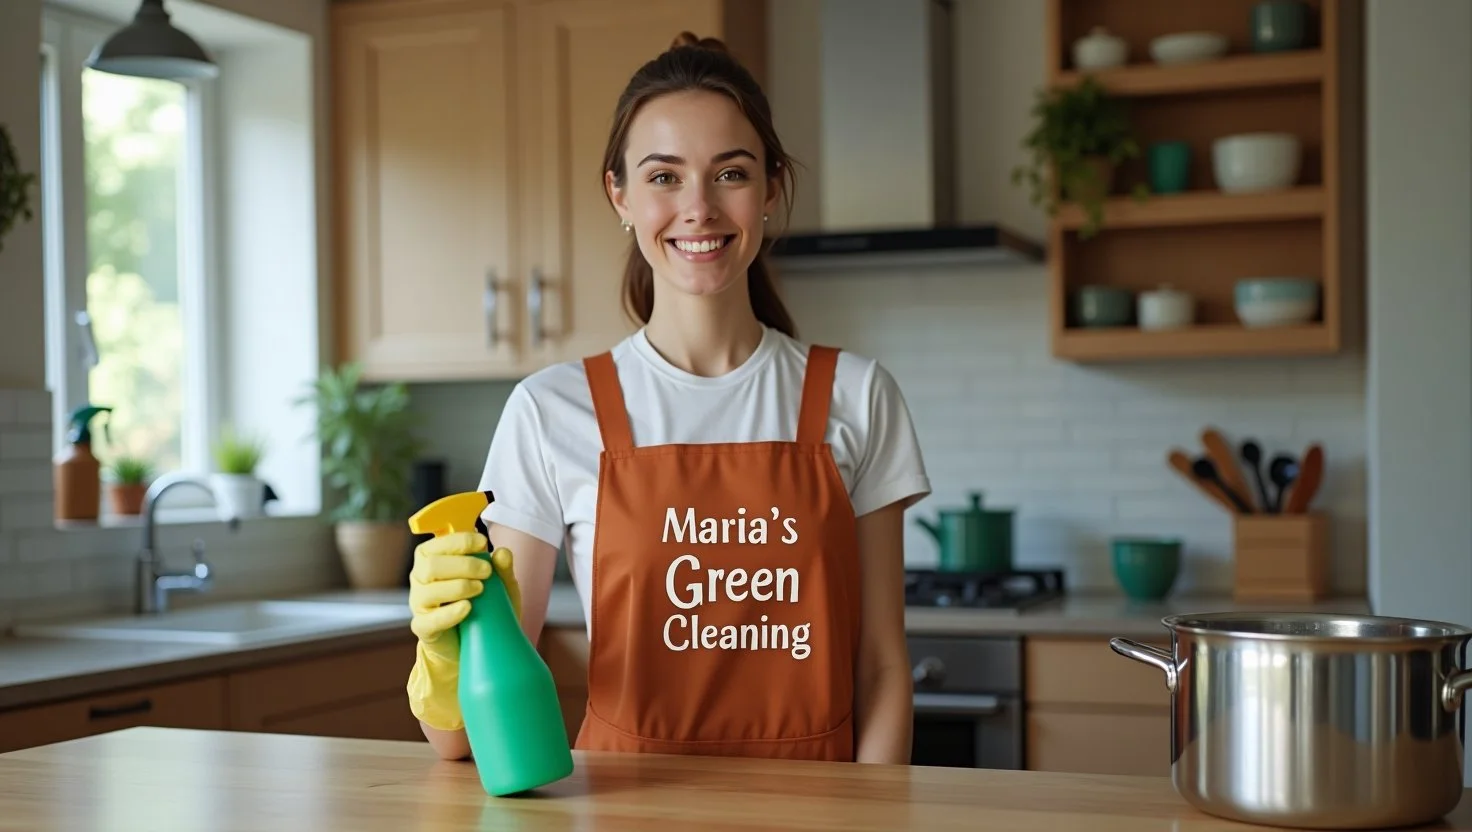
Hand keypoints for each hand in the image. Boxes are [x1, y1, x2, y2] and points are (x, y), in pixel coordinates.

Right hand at [406, 531, 520, 729]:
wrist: (477, 645)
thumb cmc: (486, 606)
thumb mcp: (501, 586)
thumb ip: (502, 569)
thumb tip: (502, 553)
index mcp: (434, 560)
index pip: (438, 544)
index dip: (459, 541)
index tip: (483, 542)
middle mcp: (421, 578)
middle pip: (431, 564)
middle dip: (462, 564)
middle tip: (486, 572)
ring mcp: (419, 604)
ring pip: (428, 590)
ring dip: (457, 586)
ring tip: (480, 589)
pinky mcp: (423, 628)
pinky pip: (430, 619)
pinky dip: (449, 613)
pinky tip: (467, 608)